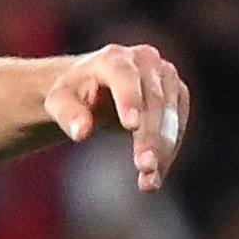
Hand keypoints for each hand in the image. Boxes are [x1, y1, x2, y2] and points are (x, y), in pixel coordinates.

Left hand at [43, 43, 189, 193]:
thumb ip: (66, 113)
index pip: (124, 75)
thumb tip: (80, 132)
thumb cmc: (77, 93)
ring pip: (171, 114)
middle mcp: (145, 60)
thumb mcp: (60, 101)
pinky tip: (155, 176)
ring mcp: (166, 76)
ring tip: (149, 180)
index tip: (131, 126)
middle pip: (153, 99)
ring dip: (164, 149)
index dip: (129, 99)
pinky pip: (179, 125)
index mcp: (114, 58)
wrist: (98, 85)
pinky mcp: (178, 94)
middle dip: (150, 135)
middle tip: (145, 166)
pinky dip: (169, 152)